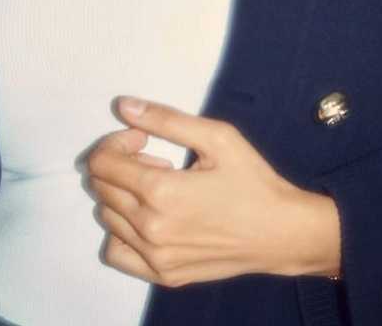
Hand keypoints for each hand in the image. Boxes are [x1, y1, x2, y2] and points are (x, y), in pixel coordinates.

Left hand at [85, 97, 341, 287]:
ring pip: (106, 217)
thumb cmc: (252, 180)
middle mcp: (150, 228)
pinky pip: (116, 251)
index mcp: (160, 191)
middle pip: (100, 187)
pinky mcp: (162, 275)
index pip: (102, 163)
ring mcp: (154, 257)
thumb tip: (123, 106)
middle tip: (153, 157)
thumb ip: (165, 119)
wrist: (281, 233)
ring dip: (121, 194)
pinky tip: (148, 217)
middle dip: (118, 163)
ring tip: (157, 186)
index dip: (116, 141)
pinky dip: (121, 230)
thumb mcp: (216, 137)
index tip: (142, 138)